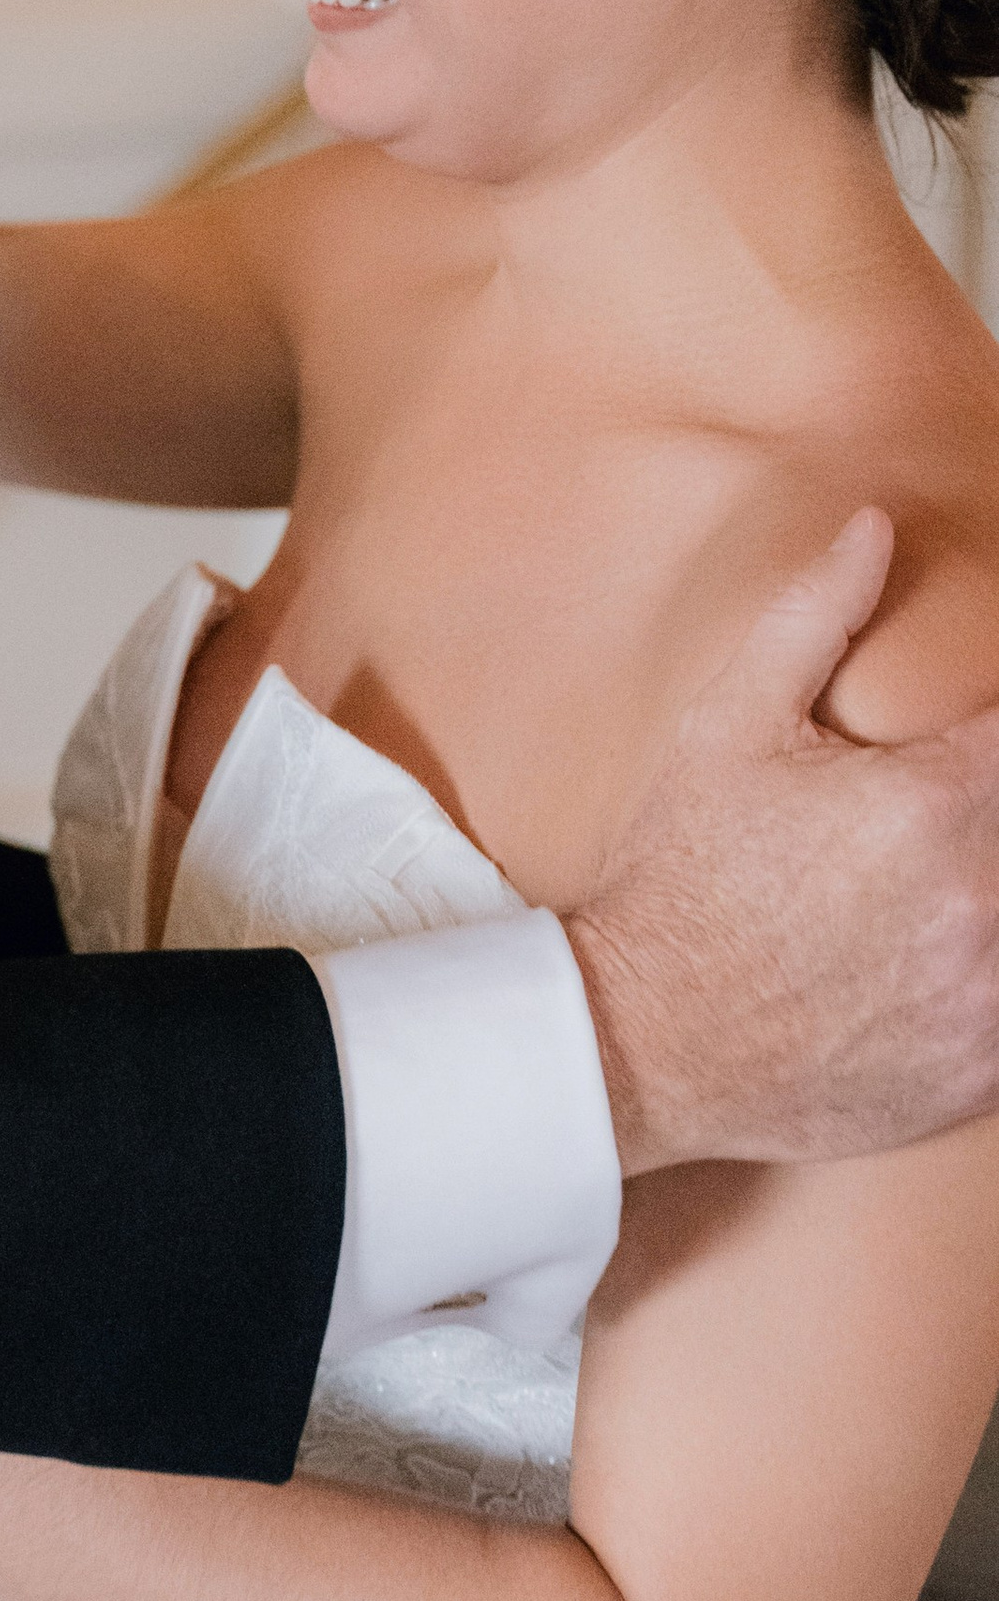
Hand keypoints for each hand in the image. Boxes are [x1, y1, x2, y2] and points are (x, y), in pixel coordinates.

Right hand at [567, 508, 998, 1168]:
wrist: (638, 1041)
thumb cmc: (680, 878)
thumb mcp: (725, 729)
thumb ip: (814, 617)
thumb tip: (875, 528)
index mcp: (935, 804)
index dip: (996, 738)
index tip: (971, 754)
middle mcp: (981, 899)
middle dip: (989, 814)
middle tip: (939, 824)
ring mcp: (989, 996)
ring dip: (991, 889)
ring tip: (943, 884)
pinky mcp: (983, 1071)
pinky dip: (987, 978)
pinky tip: (942, 963)